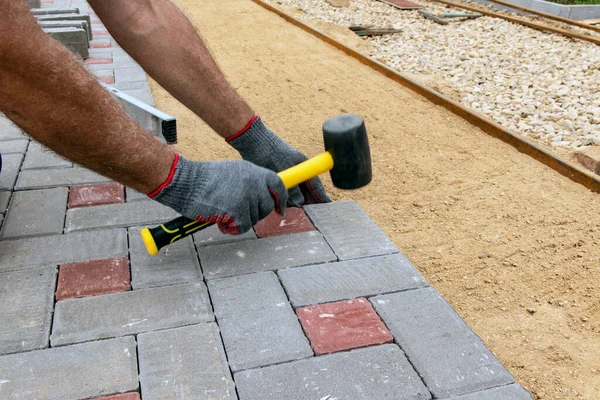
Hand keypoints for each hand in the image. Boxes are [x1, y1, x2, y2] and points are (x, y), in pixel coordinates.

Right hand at [150, 155, 286, 233]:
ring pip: (254, 218)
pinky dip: (232, 228)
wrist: (185, 182)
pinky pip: (243, 227)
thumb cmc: (202, 180)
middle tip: (239, 215)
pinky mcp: (238, 210)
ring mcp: (247, 196)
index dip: (280, 198)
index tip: (279, 209)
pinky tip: (219, 221)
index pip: (277, 184)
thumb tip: (260, 197)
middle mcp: (253, 182)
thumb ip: (249, 182)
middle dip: (256, 214)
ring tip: (223, 212)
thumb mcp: (232, 172)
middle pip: (267, 205)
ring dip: (240, 220)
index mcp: (252, 170)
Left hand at [227, 116, 330, 205]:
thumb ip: (291, 188)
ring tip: (298, 214)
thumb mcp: (282, 171)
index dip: (321, 196)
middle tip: (312, 216)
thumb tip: (300, 204)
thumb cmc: (270, 151)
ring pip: (295, 190)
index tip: (328, 206)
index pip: (315, 184)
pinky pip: (285, 189)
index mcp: (303, 165)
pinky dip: (285, 197)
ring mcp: (287, 171)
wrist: (253, 140)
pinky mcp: (277, 174)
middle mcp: (297, 169)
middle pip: (306, 189)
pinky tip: (283, 206)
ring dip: (296, 201)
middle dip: (309, 201)